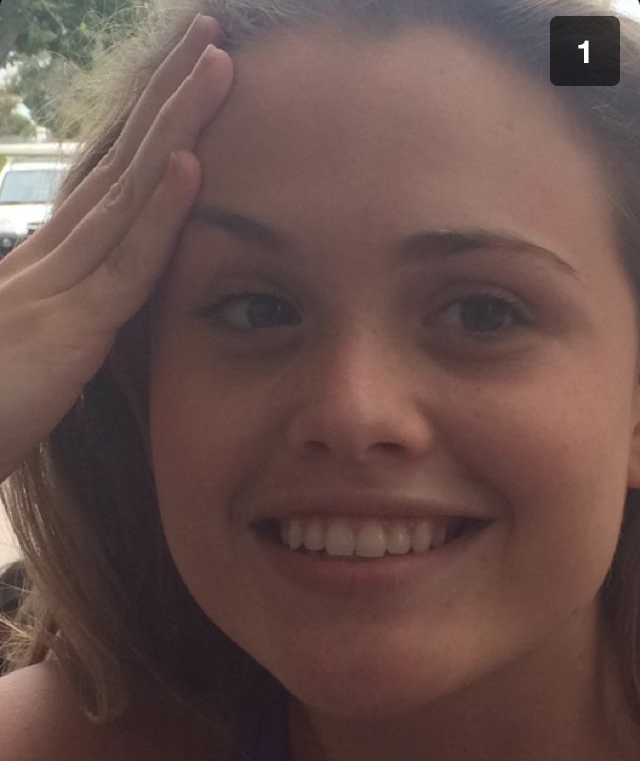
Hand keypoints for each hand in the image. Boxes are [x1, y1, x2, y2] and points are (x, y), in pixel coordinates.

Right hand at [0, 13, 232, 481]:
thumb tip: (106, 283)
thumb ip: (76, 306)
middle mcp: (57, 256)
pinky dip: (158, 214)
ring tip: (214, 67)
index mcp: (55, 260)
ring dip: (175, 128)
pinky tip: (187, 165)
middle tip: (209, 36)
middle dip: (169, 99)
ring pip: (130, 194)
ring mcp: (60, 285)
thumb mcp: (38, 341)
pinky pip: (125, 264)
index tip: (190, 75)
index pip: (114, 178)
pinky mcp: (68, 328)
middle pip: (123, 164)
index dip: (153, 125)